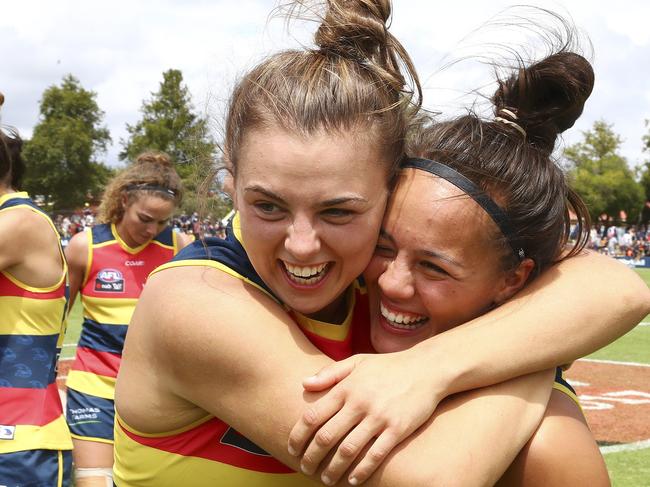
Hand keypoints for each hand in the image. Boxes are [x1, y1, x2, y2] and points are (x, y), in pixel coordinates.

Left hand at [288, 350, 446, 484]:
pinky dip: (361, 471)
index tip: (292, 449)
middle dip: (312, 457)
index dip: (299, 436)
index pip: (313, 415)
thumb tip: (303, 383)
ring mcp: (379, 417)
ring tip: (326, 478)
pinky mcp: (397, 429)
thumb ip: (330, 373)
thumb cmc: (389, 366)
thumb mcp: (357, 362)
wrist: (427, 368)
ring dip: (333, 469)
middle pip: (326, 437)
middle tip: (306, 468)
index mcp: (347, 387)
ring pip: (348, 451)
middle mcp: (359, 403)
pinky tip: (353, 481)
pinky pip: (375, 456)